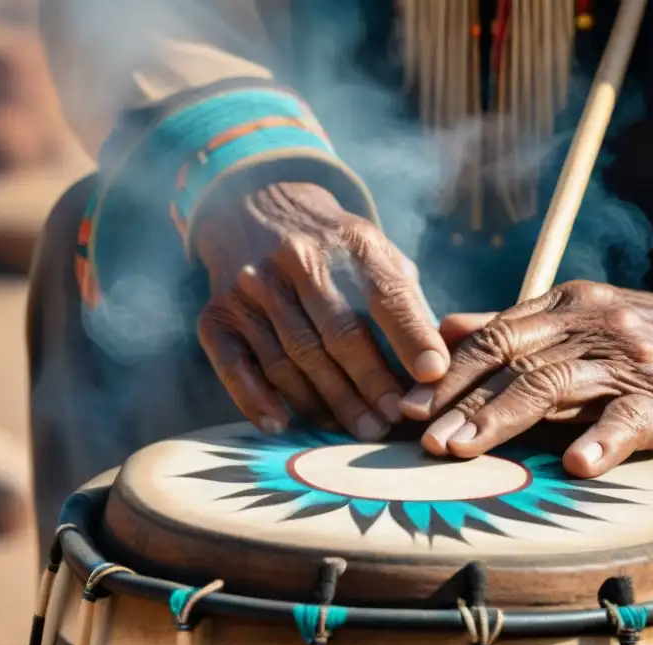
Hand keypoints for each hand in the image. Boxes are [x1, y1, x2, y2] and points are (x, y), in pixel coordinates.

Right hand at [196, 182, 448, 438]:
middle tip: (392, 422)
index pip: (386, 295)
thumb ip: (404, 300)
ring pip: (293, 357)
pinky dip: (255, 397)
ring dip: (327, 402)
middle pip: (339, 334)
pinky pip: (233, 363)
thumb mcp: (375, 252)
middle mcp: (297, 260)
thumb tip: (436, 366)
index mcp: (349, 244)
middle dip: (371, 384)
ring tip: (359, 430)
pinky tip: (280, 424)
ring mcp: (251, 286)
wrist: (252, 206)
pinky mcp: (217, 312)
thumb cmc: (333, 249)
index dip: (411, 337)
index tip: (433, 375)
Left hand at [399, 278, 652, 476]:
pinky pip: (629, 419)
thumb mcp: (580, 318)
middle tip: (420, 437)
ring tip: (460, 451)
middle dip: (460, 400)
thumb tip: (445, 329)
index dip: (447, 373)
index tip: (405, 404)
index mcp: (566, 307)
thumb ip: (513, 326)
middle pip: (512, 361)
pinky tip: (576, 465)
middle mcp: (591, 326)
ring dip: (500, 420)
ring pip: (554, 386)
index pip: (493, 337)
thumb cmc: (649, 339)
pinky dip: (601, 440)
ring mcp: (630, 362)